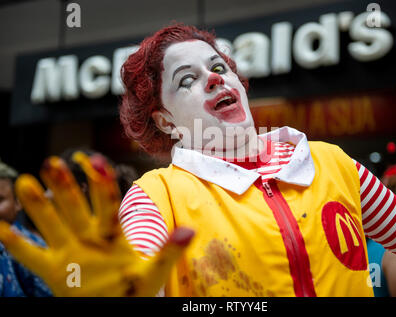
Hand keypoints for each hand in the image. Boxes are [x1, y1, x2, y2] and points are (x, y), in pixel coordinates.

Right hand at [0, 152, 193, 295]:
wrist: (116, 307)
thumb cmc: (134, 289)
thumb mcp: (153, 272)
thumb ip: (168, 251)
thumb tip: (190, 231)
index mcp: (113, 234)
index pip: (107, 203)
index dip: (102, 182)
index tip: (94, 159)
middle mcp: (89, 237)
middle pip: (76, 208)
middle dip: (65, 186)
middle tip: (53, 161)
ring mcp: (70, 252)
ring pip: (52, 224)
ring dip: (39, 206)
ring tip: (26, 182)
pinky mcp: (54, 270)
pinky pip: (31, 256)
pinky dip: (14, 244)